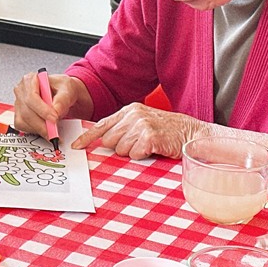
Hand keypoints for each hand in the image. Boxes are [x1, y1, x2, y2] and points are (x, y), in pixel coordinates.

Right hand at [13, 72, 92, 138]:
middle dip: (42, 123)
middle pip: (26, 110)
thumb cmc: (62, 88)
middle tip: (54, 130)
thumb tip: (56, 111)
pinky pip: (23, 126)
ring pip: (24, 120)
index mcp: (30, 79)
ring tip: (53, 129)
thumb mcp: (67, 88)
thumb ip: (62, 99)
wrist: (63, 94)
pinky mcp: (19, 114)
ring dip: (39, 128)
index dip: (42, 110)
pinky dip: (35, 130)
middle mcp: (21, 91)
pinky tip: (45, 127)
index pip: (31, 96)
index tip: (54, 118)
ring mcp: (19, 103)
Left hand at [72, 102, 211, 158]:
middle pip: (109, 141)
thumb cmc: (167, 131)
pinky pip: (134, 154)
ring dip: (133, 153)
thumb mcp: (142, 123)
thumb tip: (102, 141)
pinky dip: (143, 156)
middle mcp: (133, 115)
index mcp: (129, 110)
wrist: (192, 134)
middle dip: (120, 148)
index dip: (87, 138)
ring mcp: (141, 125)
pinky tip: (154, 149)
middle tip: (138, 145)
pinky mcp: (149, 136)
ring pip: (120, 149)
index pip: (101, 125)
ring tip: (147, 147)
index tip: (75, 146)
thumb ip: (123, 128)